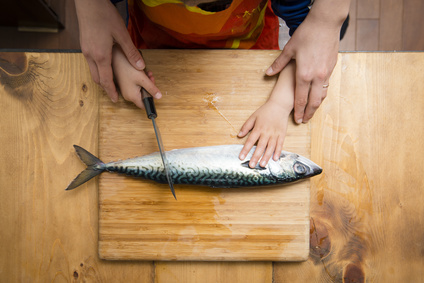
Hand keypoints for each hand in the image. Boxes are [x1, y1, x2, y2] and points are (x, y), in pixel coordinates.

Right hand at [75, 0, 148, 102]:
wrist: (88, 2)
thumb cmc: (104, 16)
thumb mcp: (122, 34)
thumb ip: (131, 52)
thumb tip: (141, 67)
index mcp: (101, 56)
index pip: (106, 80)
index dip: (112, 91)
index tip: (116, 99)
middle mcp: (91, 56)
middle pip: (98, 78)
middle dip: (106, 87)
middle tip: (114, 93)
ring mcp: (86, 50)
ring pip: (93, 71)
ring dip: (102, 78)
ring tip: (111, 82)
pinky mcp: (84, 45)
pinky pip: (91, 63)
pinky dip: (98, 69)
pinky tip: (105, 66)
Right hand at [112, 46, 160, 107]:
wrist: (115, 58)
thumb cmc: (127, 67)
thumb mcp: (143, 79)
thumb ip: (152, 89)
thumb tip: (159, 97)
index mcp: (132, 97)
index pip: (144, 105)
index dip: (151, 99)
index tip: (154, 91)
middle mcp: (127, 95)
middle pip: (143, 96)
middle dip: (150, 87)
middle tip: (151, 78)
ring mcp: (125, 90)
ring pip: (140, 89)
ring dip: (146, 82)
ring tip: (148, 73)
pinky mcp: (125, 84)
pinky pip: (136, 85)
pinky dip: (141, 80)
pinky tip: (142, 72)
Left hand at [238, 61, 295, 167]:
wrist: (279, 105)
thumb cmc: (265, 111)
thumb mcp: (253, 117)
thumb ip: (246, 126)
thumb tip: (238, 135)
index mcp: (258, 128)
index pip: (250, 141)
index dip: (245, 150)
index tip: (241, 157)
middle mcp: (267, 132)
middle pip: (260, 147)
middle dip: (255, 157)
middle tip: (251, 165)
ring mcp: (275, 134)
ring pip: (270, 148)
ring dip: (266, 157)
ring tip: (262, 165)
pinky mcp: (282, 134)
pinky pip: (280, 145)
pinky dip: (278, 152)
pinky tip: (275, 159)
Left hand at [266, 8, 343, 123]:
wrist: (325, 24)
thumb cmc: (306, 35)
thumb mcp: (289, 49)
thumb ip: (278, 64)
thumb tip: (267, 73)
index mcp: (304, 74)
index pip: (300, 98)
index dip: (298, 110)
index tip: (297, 119)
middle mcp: (316, 77)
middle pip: (313, 101)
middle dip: (308, 113)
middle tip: (304, 121)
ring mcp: (325, 73)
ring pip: (322, 95)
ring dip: (316, 106)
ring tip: (311, 113)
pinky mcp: (331, 68)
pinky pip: (326, 86)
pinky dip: (322, 95)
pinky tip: (318, 97)